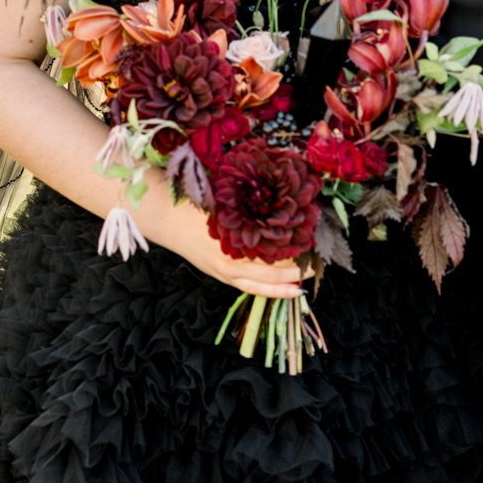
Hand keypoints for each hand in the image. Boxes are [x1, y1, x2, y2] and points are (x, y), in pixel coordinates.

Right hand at [154, 204, 305, 298]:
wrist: (165, 216)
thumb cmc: (195, 200)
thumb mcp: (223, 196)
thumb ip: (248, 200)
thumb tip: (276, 192)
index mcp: (233, 238)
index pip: (272, 248)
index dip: (294, 245)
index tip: (312, 237)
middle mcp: (230, 260)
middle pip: (272, 269)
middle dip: (296, 266)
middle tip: (317, 260)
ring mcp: (226, 271)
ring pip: (263, 284)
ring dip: (287, 282)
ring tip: (307, 279)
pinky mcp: (222, 275)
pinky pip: (251, 288)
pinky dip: (271, 291)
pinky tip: (289, 290)